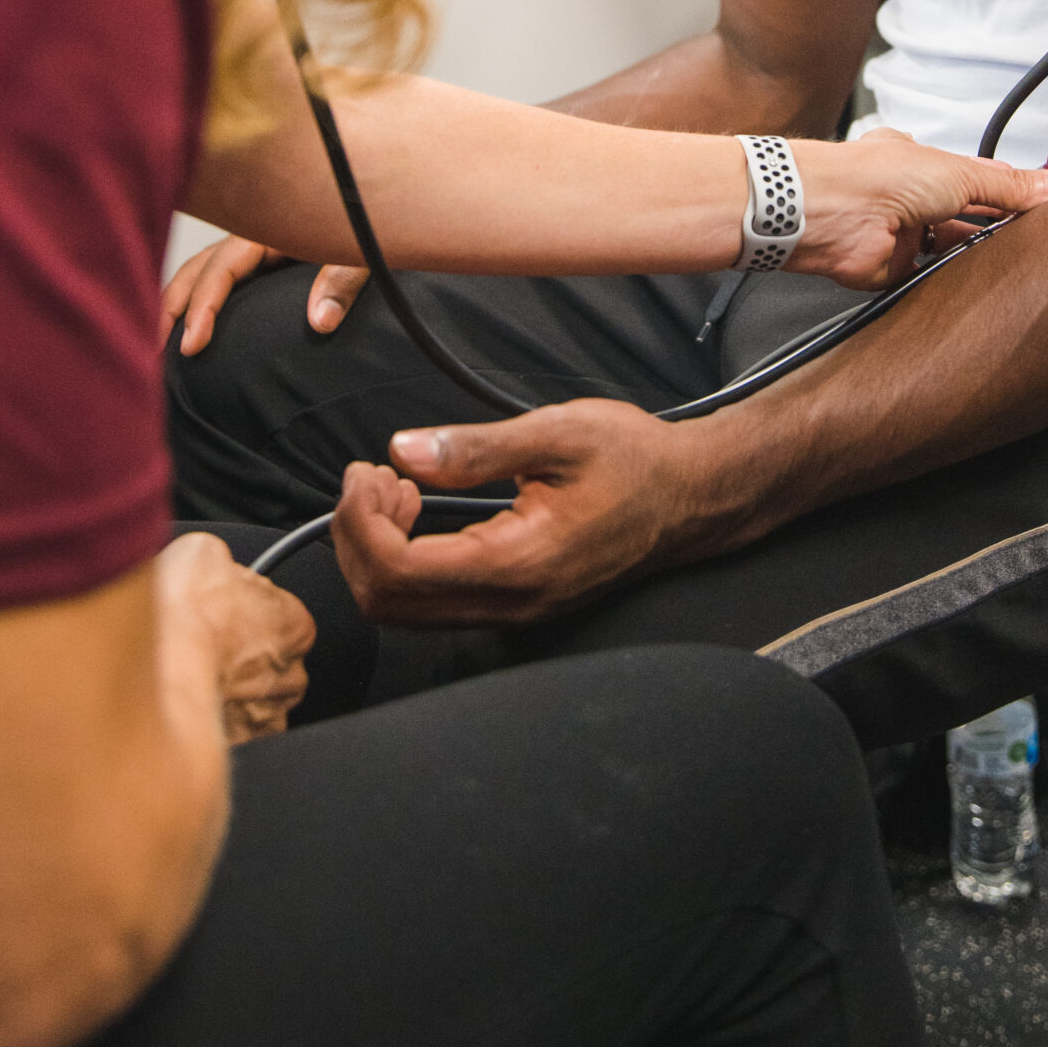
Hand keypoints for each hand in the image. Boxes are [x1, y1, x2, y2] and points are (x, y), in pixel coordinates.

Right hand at [156, 533, 314, 740]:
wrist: (157, 666)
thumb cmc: (184, 612)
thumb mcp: (204, 553)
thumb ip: (224, 564)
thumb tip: (214, 565)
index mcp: (295, 625)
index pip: (284, 620)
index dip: (250, 616)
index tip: (225, 616)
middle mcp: (290, 675)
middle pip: (273, 666)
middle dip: (245, 661)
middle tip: (206, 649)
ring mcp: (265, 716)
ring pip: (255, 704)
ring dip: (232, 696)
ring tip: (194, 681)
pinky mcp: (240, 748)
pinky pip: (234, 737)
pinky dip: (216, 727)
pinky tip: (190, 708)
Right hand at [162, 236, 368, 353]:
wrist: (386, 205)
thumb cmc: (373, 222)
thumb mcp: (364, 250)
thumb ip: (343, 280)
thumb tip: (320, 322)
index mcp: (271, 229)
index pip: (220, 268)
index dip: (201, 307)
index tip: (190, 346)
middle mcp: (256, 236)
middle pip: (198, 268)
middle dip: (172, 307)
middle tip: (158, 354)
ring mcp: (258, 248)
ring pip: (203, 271)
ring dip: (179, 303)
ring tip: (162, 345)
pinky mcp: (265, 261)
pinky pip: (222, 278)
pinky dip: (200, 300)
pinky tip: (193, 328)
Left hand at [332, 402, 706, 626]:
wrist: (690, 496)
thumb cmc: (633, 459)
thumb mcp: (558, 433)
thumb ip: (476, 448)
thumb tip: (402, 451)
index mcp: (517, 564)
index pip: (399, 572)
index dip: (361, 523)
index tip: (368, 470)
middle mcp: (510, 604)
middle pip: (387, 605)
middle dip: (357, 539)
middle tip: (372, 477)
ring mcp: (511, 612)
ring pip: (405, 611)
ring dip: (377, 550)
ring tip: (395, 487)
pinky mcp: (512, 605)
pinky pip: (432, 603)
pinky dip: (403, 561)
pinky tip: (419, 509)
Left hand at [793, 129, 1047, 288]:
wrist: (832, 213)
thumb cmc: (878, 176)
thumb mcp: (961, 173)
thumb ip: (1009, 185)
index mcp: (926, 163)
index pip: (981, 178)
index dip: (1016, 190)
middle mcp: (913, 196)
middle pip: (969, 213)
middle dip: (1001, 222)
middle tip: (1041, 233)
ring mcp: (904, 233)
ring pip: (953, 246)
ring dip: (979, 250)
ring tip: (1017, 256)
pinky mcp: (895, 269)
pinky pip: (932, 277)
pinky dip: (952, 278)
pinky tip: (977, 278)